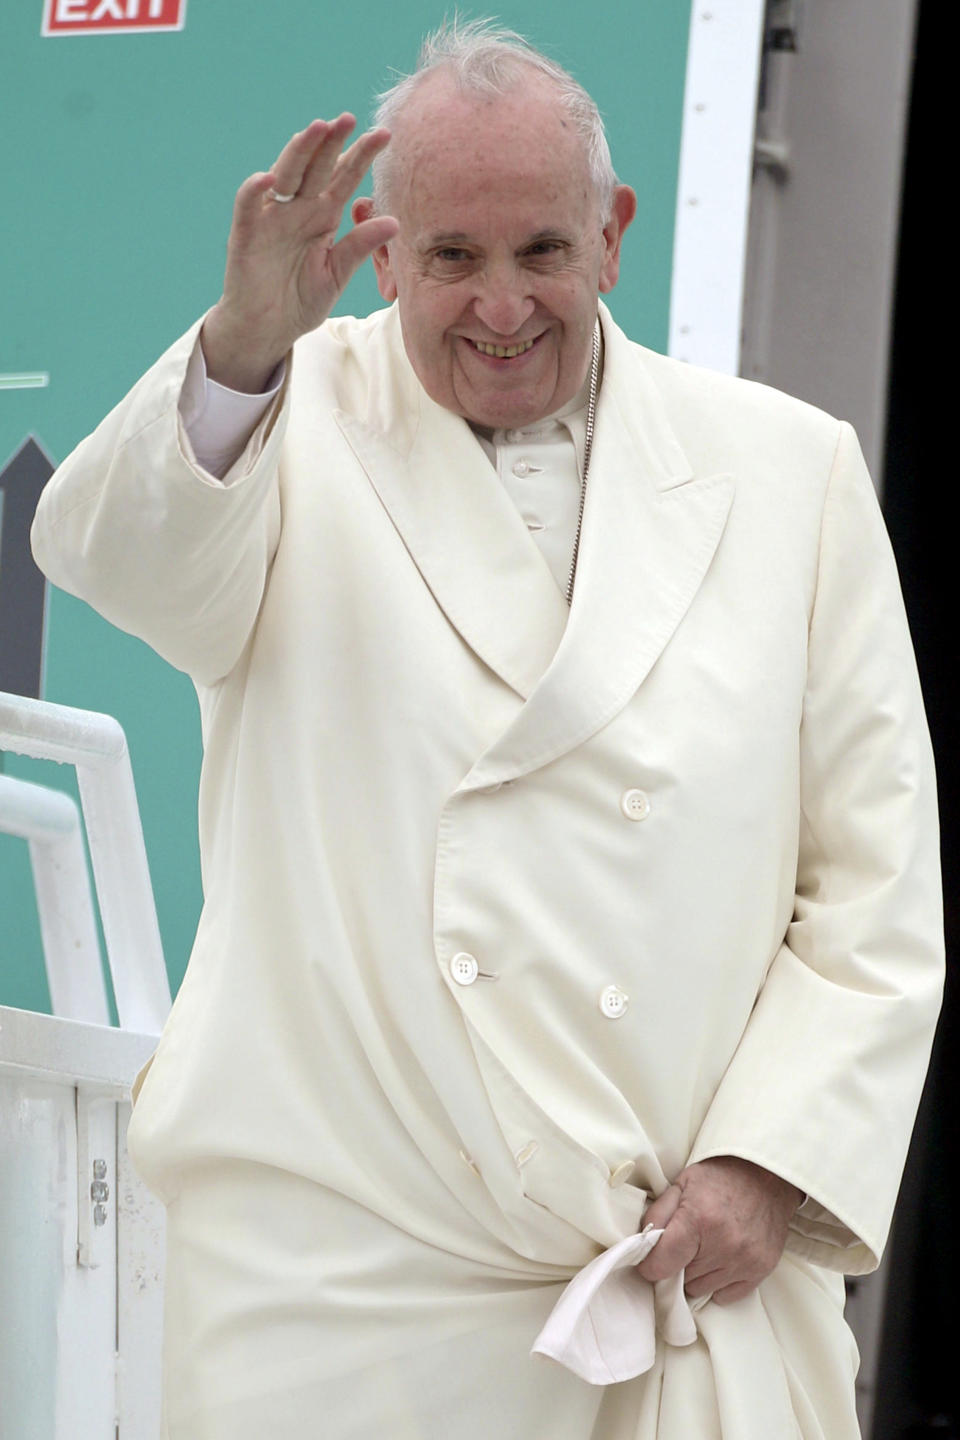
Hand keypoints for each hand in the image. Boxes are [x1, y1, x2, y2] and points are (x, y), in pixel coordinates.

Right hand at [201, 116, 398, 391]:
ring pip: (284, 175)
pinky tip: (269, 177)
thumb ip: (360, 247)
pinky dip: (255, 190)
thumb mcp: (337, 274)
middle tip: (347, 118)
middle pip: (315, 167)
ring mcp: (271, 218)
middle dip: (330, 142)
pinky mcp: (246, 234)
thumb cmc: (300, 300)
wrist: (268, 330)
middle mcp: (297, 209)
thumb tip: (394, 221)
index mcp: (322, 216)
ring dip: (298, 152)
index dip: (361, 156)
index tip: (384, 135)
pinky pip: (249, 206)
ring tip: (315, 129)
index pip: (343, 178)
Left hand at [635, 1156, 801, 1305]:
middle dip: (678, 1264)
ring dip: (698, 1273)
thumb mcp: (681, 1183)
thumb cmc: (720, 1177)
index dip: (650, 1264)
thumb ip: (658, 1214)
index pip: (662, 1264)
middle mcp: (723, 1245)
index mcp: (699, 1219)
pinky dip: (719, 1282)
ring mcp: (744, 1261)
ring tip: (706, 1247)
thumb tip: (643, 1245)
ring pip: (701, 1289)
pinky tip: (722, 1258)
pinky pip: (725, 1296)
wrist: (768, 1176)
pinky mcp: (761, 1270)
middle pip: (681, 1278)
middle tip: (686, 1243)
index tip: (650, 1260)